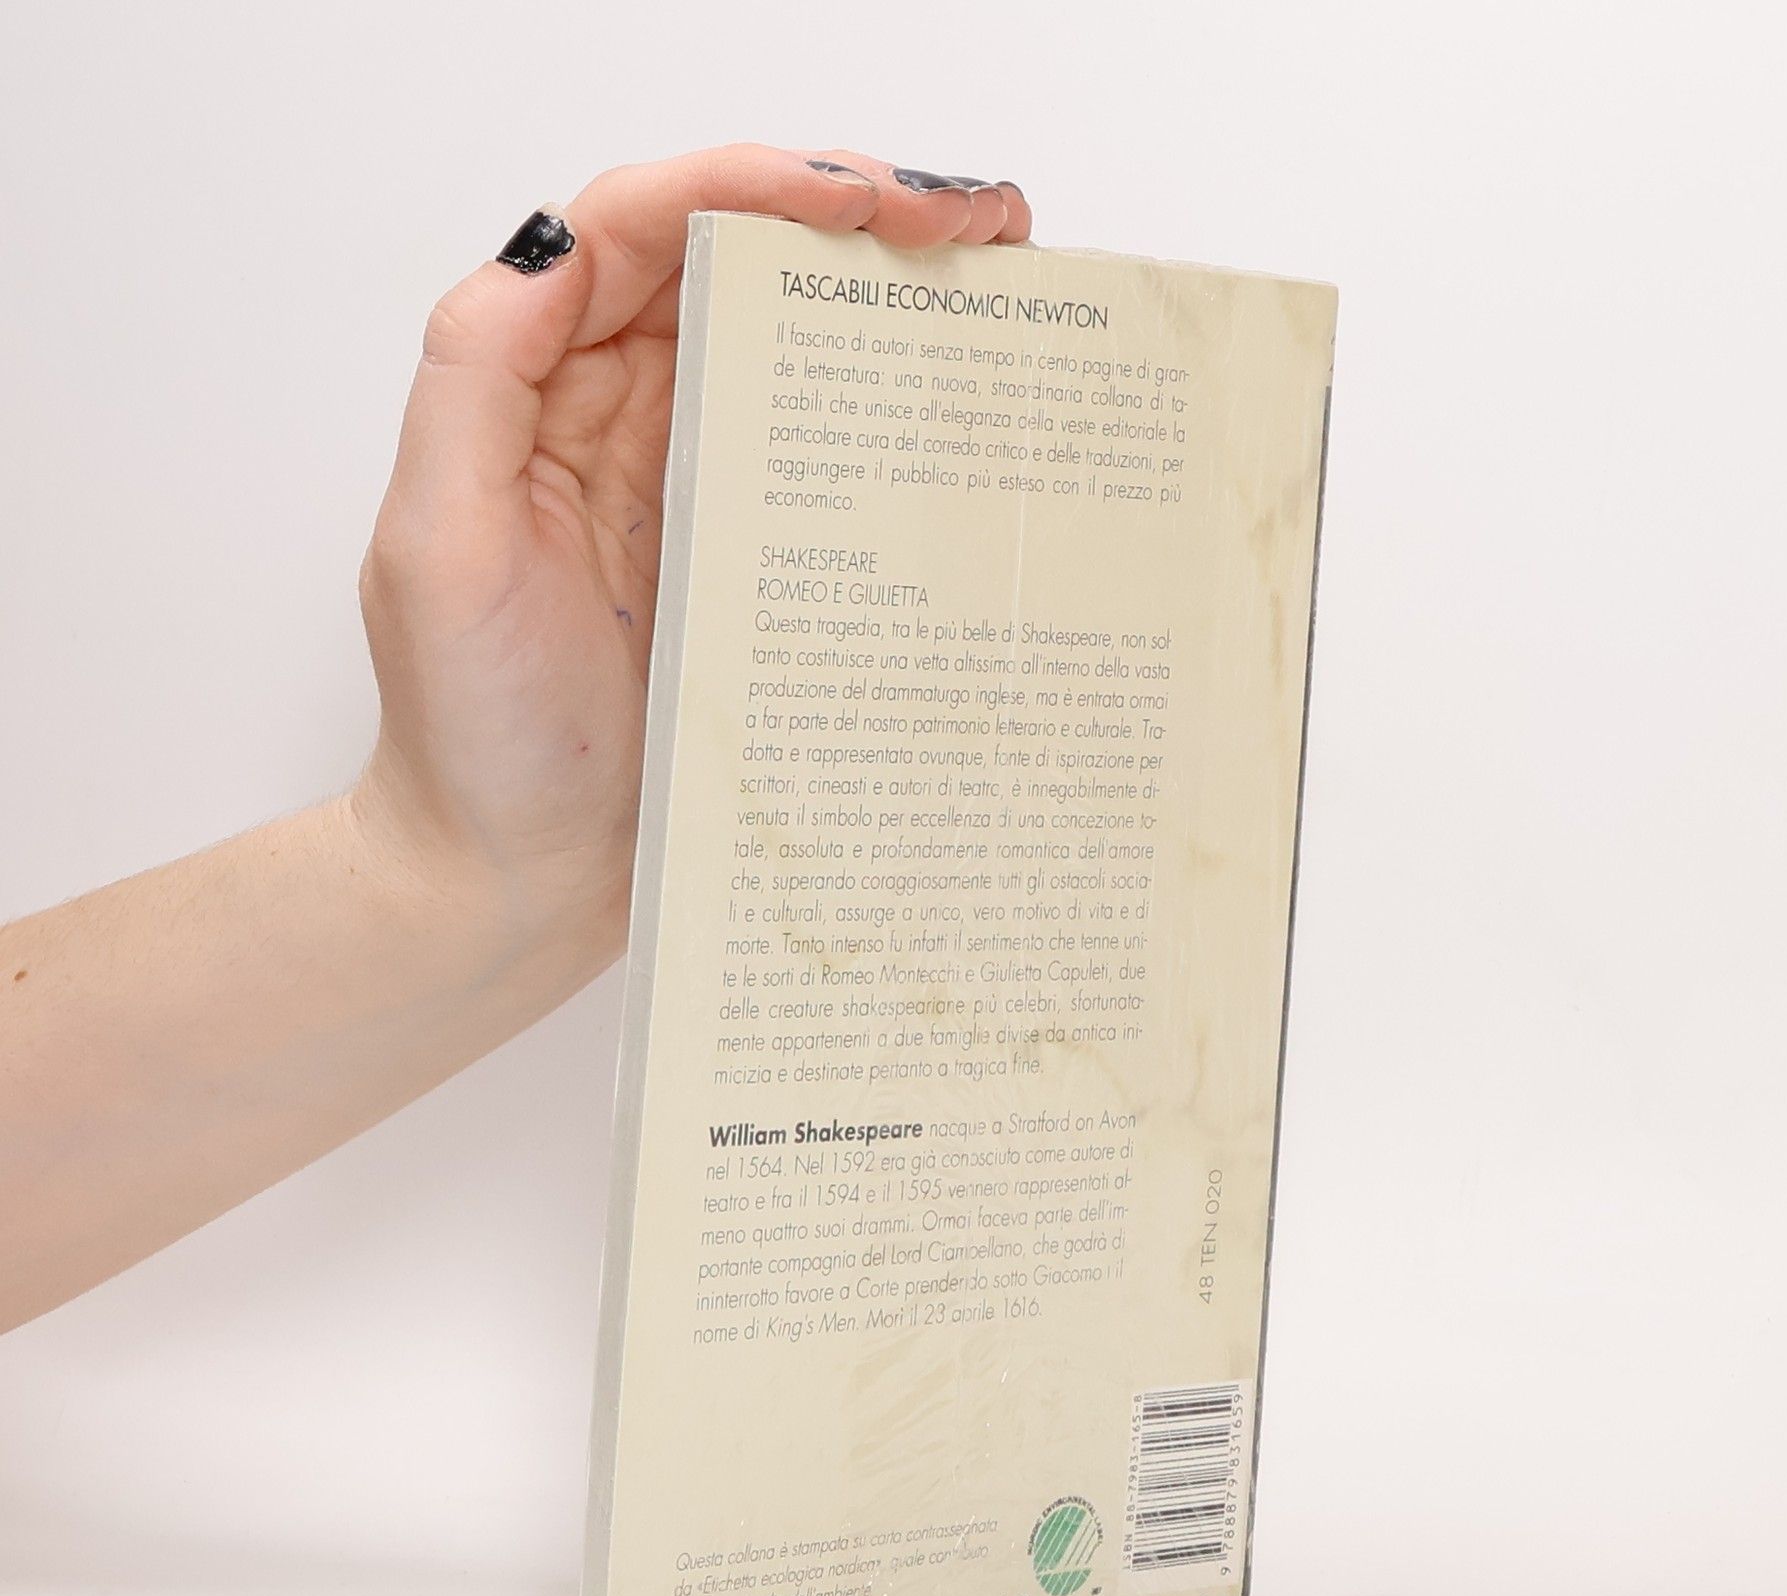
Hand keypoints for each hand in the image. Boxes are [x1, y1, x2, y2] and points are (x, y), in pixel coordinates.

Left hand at [352, 145, 1032, 979]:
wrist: (521, 880)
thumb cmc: (474, 738)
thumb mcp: (444, 549)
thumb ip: (479, 380)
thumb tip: (565, 245)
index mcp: (547, 389)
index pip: (648, 231)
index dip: (760, 187)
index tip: (872, 203)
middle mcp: (624, 418)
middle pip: (743, 266)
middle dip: (861, 218)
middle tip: (980, 229)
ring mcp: (697, 487)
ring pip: (799, 348)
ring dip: (896, 302)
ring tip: (1005, 287)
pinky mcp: (755, 562)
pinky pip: (832, 461)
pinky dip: (899, 418)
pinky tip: (968, 414)